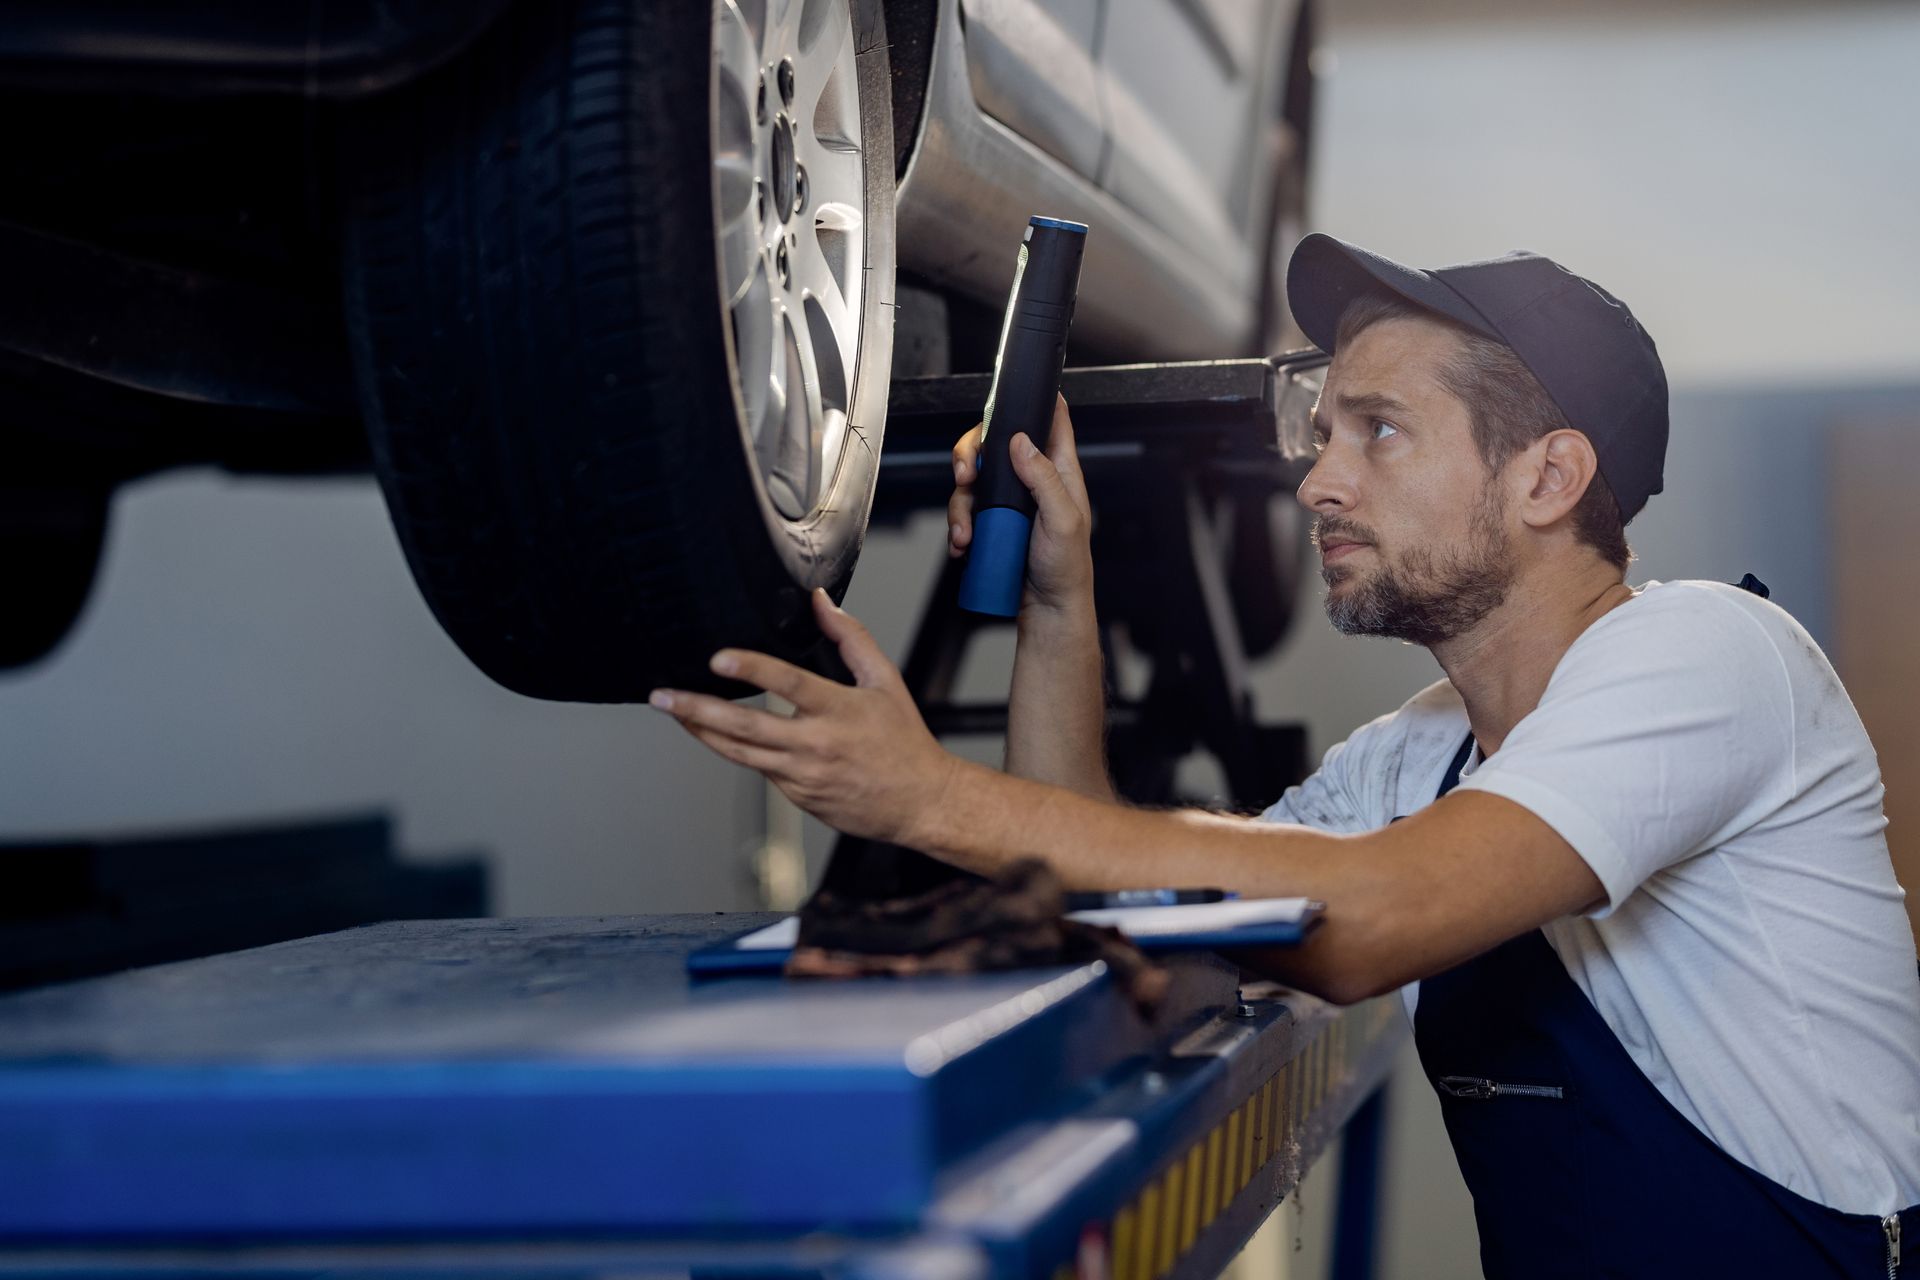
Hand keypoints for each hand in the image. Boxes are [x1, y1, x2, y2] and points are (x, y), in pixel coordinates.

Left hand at [649, 590, 960, 846]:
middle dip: (698, 710)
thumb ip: (851, 638)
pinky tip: (714, 732)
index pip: (789, 684)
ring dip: (701, 731)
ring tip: (672, 712)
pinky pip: (758, 769)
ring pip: (739, 753)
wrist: (920, 802)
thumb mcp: (886, 681)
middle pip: (746, 727)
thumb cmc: (904, 742)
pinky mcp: (796, 796)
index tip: (719, 658)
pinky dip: (734, 749)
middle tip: (664, 696)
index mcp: (839, 711)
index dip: (752, 669)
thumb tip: (821, 603)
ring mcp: (802, 775)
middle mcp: (816, 745)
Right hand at [947, 394, 1094, 614]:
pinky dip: (958, 527)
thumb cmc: (1067, 567)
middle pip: (992, 444)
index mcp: (1058, 470)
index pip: (1049, 420)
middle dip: (970, 456)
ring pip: (972, 481)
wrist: (1047, 608)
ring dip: (960, 506)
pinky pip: (965, 512)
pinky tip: (964, 546)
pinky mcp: (992, 522)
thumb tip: (1020, 442)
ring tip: (966, 535)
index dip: (1030, 403)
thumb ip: (1044, 478)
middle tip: (965, 477)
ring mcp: (1008, 501)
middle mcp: (1031, 479)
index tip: (1007, 403)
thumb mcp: (1063, 520)